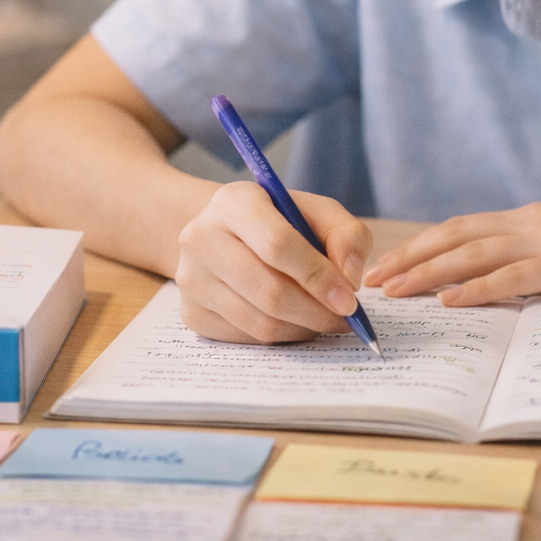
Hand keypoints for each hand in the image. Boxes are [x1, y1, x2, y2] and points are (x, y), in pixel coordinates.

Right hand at [175, 181, 372, 342]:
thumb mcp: (317, 212)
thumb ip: (346, 236)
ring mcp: (191, 278)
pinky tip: (295, 321)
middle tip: (345, 318)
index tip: (349, 299)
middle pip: (269, 291)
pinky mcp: (192, 312)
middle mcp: (201, 238)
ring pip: (261, 322)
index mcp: (234, 202)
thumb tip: (349, 279)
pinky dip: (281, 336)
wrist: (225, 233)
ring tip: (324, 318)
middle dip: (317, 311)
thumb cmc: (279, 221)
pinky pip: (248, 339)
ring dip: (304, 328)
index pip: (277, 245)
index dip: (318, 276)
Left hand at [363, 202, 540, 306]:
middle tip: (372, 279)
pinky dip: (478, 288)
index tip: (386, 266)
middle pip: (454, 235)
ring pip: (474, 253)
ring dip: (429, 273)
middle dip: (409, 257)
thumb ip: (535, 259)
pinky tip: (451, 301)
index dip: (420, 246)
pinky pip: (514, 276)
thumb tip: (495, 282)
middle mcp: (533, 221)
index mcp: (531, 218)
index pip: (461, 228)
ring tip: (395, 291)